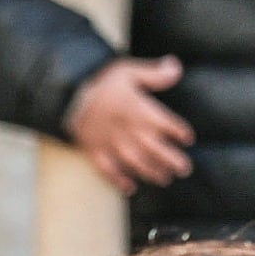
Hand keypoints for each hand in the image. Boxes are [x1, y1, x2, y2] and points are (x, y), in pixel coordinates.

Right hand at [64, 56, 193, 193]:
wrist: (67, 97)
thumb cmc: (101, 84)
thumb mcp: (128, 71)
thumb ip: (154, 73)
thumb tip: (176, 67)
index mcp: (138, 110)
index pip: (165, 124)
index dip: (178, 132)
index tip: (187, 139)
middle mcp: (128, 130)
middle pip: (154, 148)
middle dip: (171, 160)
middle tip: (184, 169)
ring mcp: (111, 144)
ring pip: (135, 162)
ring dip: (151, 172)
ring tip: (164, 179)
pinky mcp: (96, 152)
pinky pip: (108, 170)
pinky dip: (119, 180)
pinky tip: (129, 188)